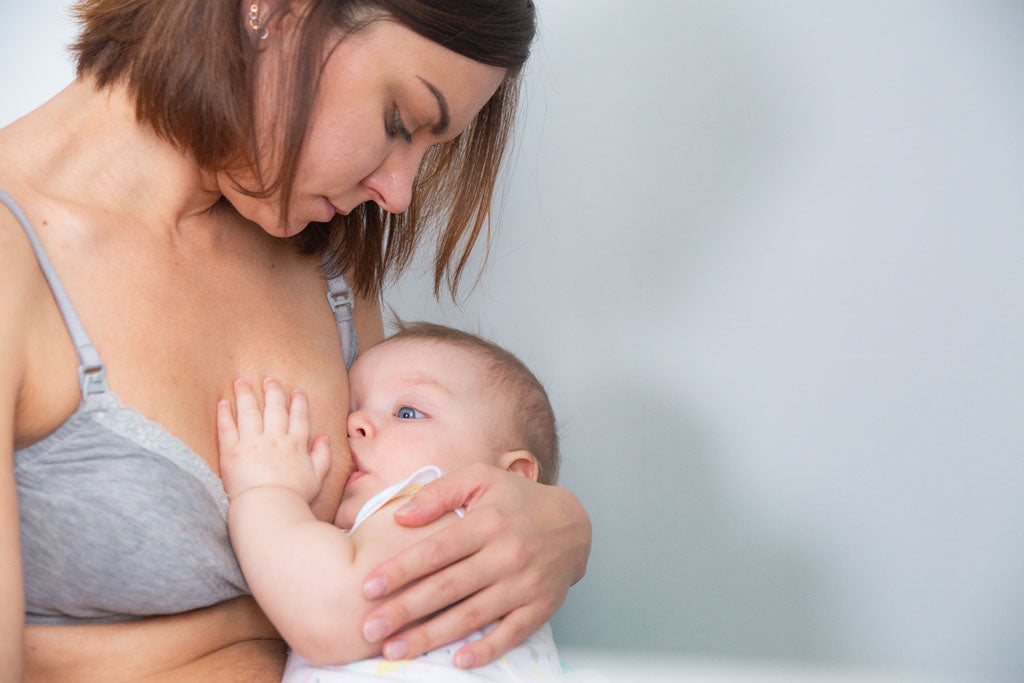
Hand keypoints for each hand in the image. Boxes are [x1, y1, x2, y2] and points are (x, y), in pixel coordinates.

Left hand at [217, 378, 330, 501]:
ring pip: (249, 412)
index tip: (297, 392)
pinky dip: (224, 414)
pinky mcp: (231, 452)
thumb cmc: (294, 496)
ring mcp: (252, 443)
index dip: (299, 403)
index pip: (299, 417)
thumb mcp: (317, 477)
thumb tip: (325, 437)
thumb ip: (322, 455)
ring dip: (245, 395)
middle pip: (274, 409)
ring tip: (241, 382)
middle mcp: (274, 439)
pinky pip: (227, 428)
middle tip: (269, 379)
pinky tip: (222, 402)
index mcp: (295, 444)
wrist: (269, 508)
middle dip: (272, 392)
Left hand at [359, 463, 591, 667]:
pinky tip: (457, 660)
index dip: (402, 569)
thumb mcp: (480, 479)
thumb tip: (400, 516)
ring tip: (395, 649)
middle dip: (405, 610)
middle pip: (448, 588)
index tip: (368, 586)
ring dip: (431, 636)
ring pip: (472, 615)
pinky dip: (486, 649)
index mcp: (487, 522)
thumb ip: (439, 493)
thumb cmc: (517, 500)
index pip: (437, 549)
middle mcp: (506, 554)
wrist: (572, 524)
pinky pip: (511, 634)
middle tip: (369, 628)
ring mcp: (525, 584)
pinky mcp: (540, 607)